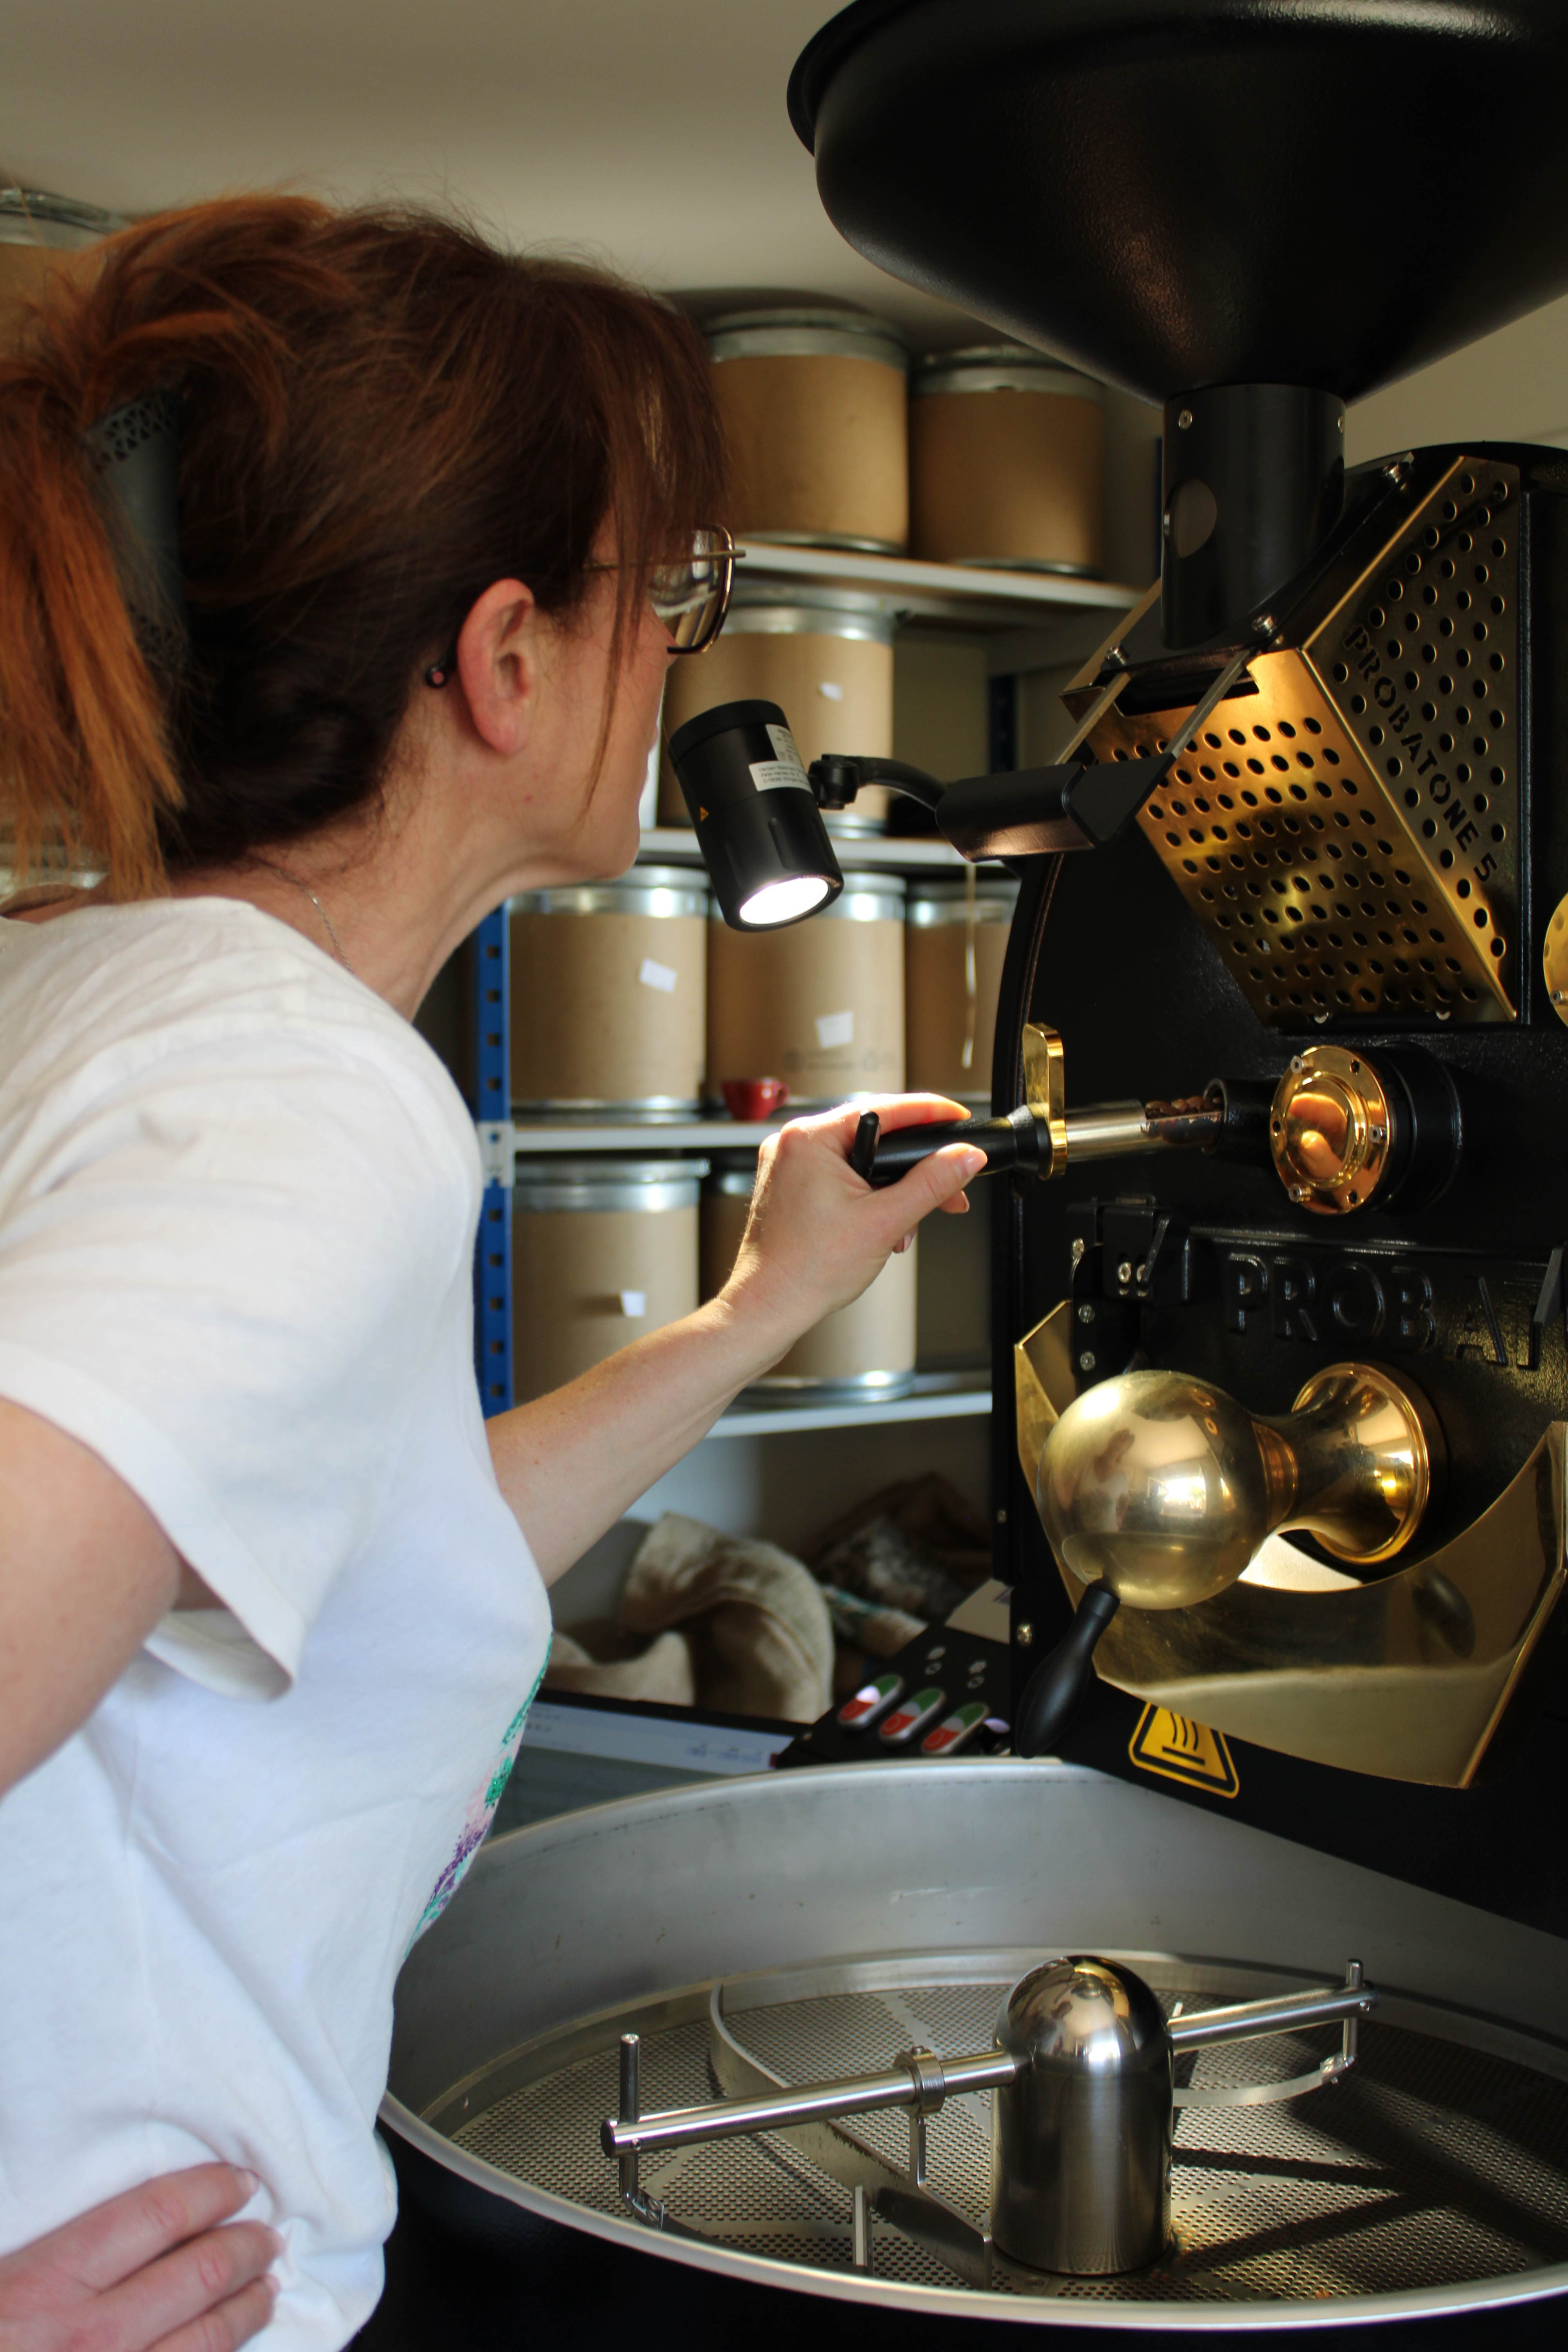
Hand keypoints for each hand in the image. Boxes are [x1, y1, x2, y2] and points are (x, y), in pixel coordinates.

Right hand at [0, 2165, 278, 2351]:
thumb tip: (115, 2228)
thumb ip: (53, 2252)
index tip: (238, 2183)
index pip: (158, 2215)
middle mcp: (91, 2336)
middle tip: (268, 2235)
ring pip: (206, 2341)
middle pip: (198, 2273)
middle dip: (245, 2247)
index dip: (209, 2191)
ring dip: (247, 2309)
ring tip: (268, 2288)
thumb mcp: (0, 2276)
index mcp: (48, 2281)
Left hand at [719, 1094, 987, 1355]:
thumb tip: (964, 1156)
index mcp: (810, 1138)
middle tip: (948, 1192)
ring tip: (902, 1228)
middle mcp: (794, 1144)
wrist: (768, 1307)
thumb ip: (931, 1184)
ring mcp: (789, 1166)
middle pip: (875, 1138)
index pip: (886, 1108)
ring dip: (891, 1193)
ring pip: (861, 1162)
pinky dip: (866, 1199)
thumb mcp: (884, 1222)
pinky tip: (878, 1228)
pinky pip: (840, 1178)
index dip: (931, 1113)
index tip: (958, 1118)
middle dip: (914, 1171)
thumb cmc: (806, 1270)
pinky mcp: (790, 1187)